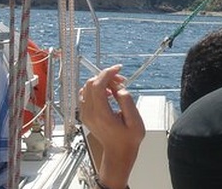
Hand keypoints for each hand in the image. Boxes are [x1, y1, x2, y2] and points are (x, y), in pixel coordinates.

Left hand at [79, 64, 145, 188]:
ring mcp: (85, 114)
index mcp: (101, 114)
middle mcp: (89, 113)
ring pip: (87, 88)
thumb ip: (127, 102)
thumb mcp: (135, 121)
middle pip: (91, 84)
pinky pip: (86, 95)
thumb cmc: (128, 139)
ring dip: (101, 82)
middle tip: (121, 80)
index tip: (118, 69)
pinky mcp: (85, 115)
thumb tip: (119, 89)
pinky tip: (107, 93)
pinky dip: (96, 89)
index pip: (97, 86)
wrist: (118, 152)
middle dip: (106, 77)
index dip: (107, 73)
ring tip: (115, 87)